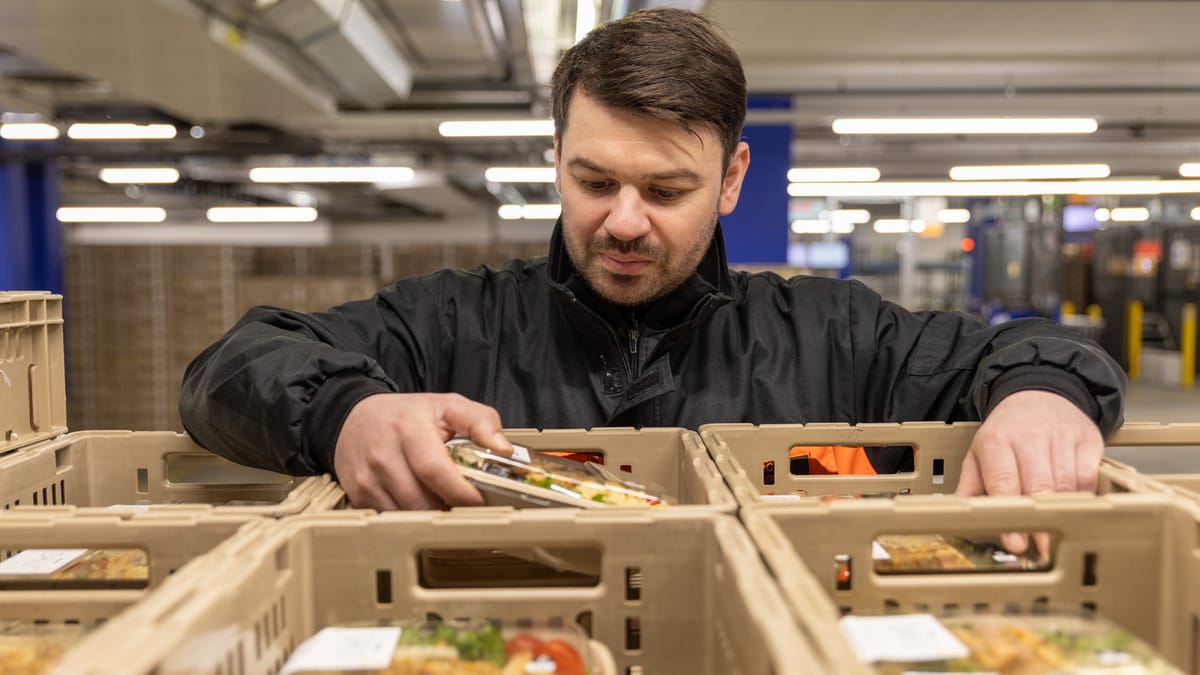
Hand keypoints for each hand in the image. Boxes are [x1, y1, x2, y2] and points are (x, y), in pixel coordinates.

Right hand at [333, 392, 511, 510]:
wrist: (354, 418)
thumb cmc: (405, 415)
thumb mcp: (447, 405)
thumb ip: (481, 421)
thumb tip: (504, 449)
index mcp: (408, 429)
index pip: (435, 470)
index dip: (461, 494)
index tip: (482, 503)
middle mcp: (384, 456)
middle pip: (422, 502)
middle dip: (452, 515)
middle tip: (475, 519)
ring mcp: (368, 480)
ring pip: (408, 518)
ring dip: (434, 525)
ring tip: (455, 519)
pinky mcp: (360, 498)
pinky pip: (392, 522)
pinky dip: (414, 525)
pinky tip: (429, 518)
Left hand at [954, 390, 1103, 553]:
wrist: (1038, 392)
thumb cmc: (1006, 431)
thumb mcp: (978, 453)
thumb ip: (969, 487)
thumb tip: (956, 519)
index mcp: (997, 440)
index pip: (1004, 481)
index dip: (1011, 513)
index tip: (1015, 542)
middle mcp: (1030, 436)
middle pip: (1039, 486)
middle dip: (1042, 522)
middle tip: (1041, 550)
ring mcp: (1061, 436)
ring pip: (1067, 484)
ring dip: (1065, 515)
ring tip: (1060, 540)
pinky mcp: (1088, 439)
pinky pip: (1089, 476)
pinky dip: (1085, 497)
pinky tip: (1077, 511)